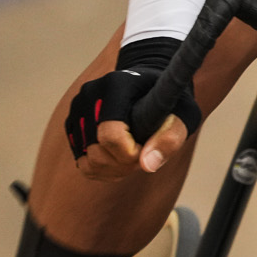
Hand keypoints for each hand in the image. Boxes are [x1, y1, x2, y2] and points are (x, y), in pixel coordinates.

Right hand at [66, 42, 202, 178]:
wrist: (150, 86)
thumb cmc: (169, 99)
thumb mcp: (182, 114)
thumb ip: (169, 138)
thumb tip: (147, 165)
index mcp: (116, 85)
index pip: (110, 134)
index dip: (130, 153)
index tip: (147, 147)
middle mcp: (89, 95)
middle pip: (97, 152)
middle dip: (124, 164)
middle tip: (145, 153)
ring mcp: (77, 110)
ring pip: (88, 162)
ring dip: (115, 169)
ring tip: (135, 156)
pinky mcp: (73, 125)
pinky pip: (83, 164)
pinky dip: (103, 170)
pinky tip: (121, 159)